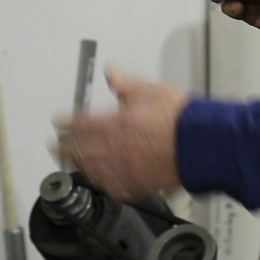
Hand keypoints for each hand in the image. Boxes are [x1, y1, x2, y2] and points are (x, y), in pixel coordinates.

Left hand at [54, 66, 185, 202]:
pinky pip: (111, 186)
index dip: (66, 122)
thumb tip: (111, 73)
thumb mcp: (150, 89)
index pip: (79, 123)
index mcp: (115, 123)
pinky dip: (100, 181)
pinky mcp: (138, 185)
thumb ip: (124, 83)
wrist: (205, 144)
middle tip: (55, 144)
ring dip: (79, 164)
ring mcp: (125, 169)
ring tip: (72, 161)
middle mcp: (115, 148)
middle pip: (80, 149)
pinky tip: (98, 179)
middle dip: (65, 145)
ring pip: (92, 169)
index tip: (59, 122)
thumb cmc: (182, 118)